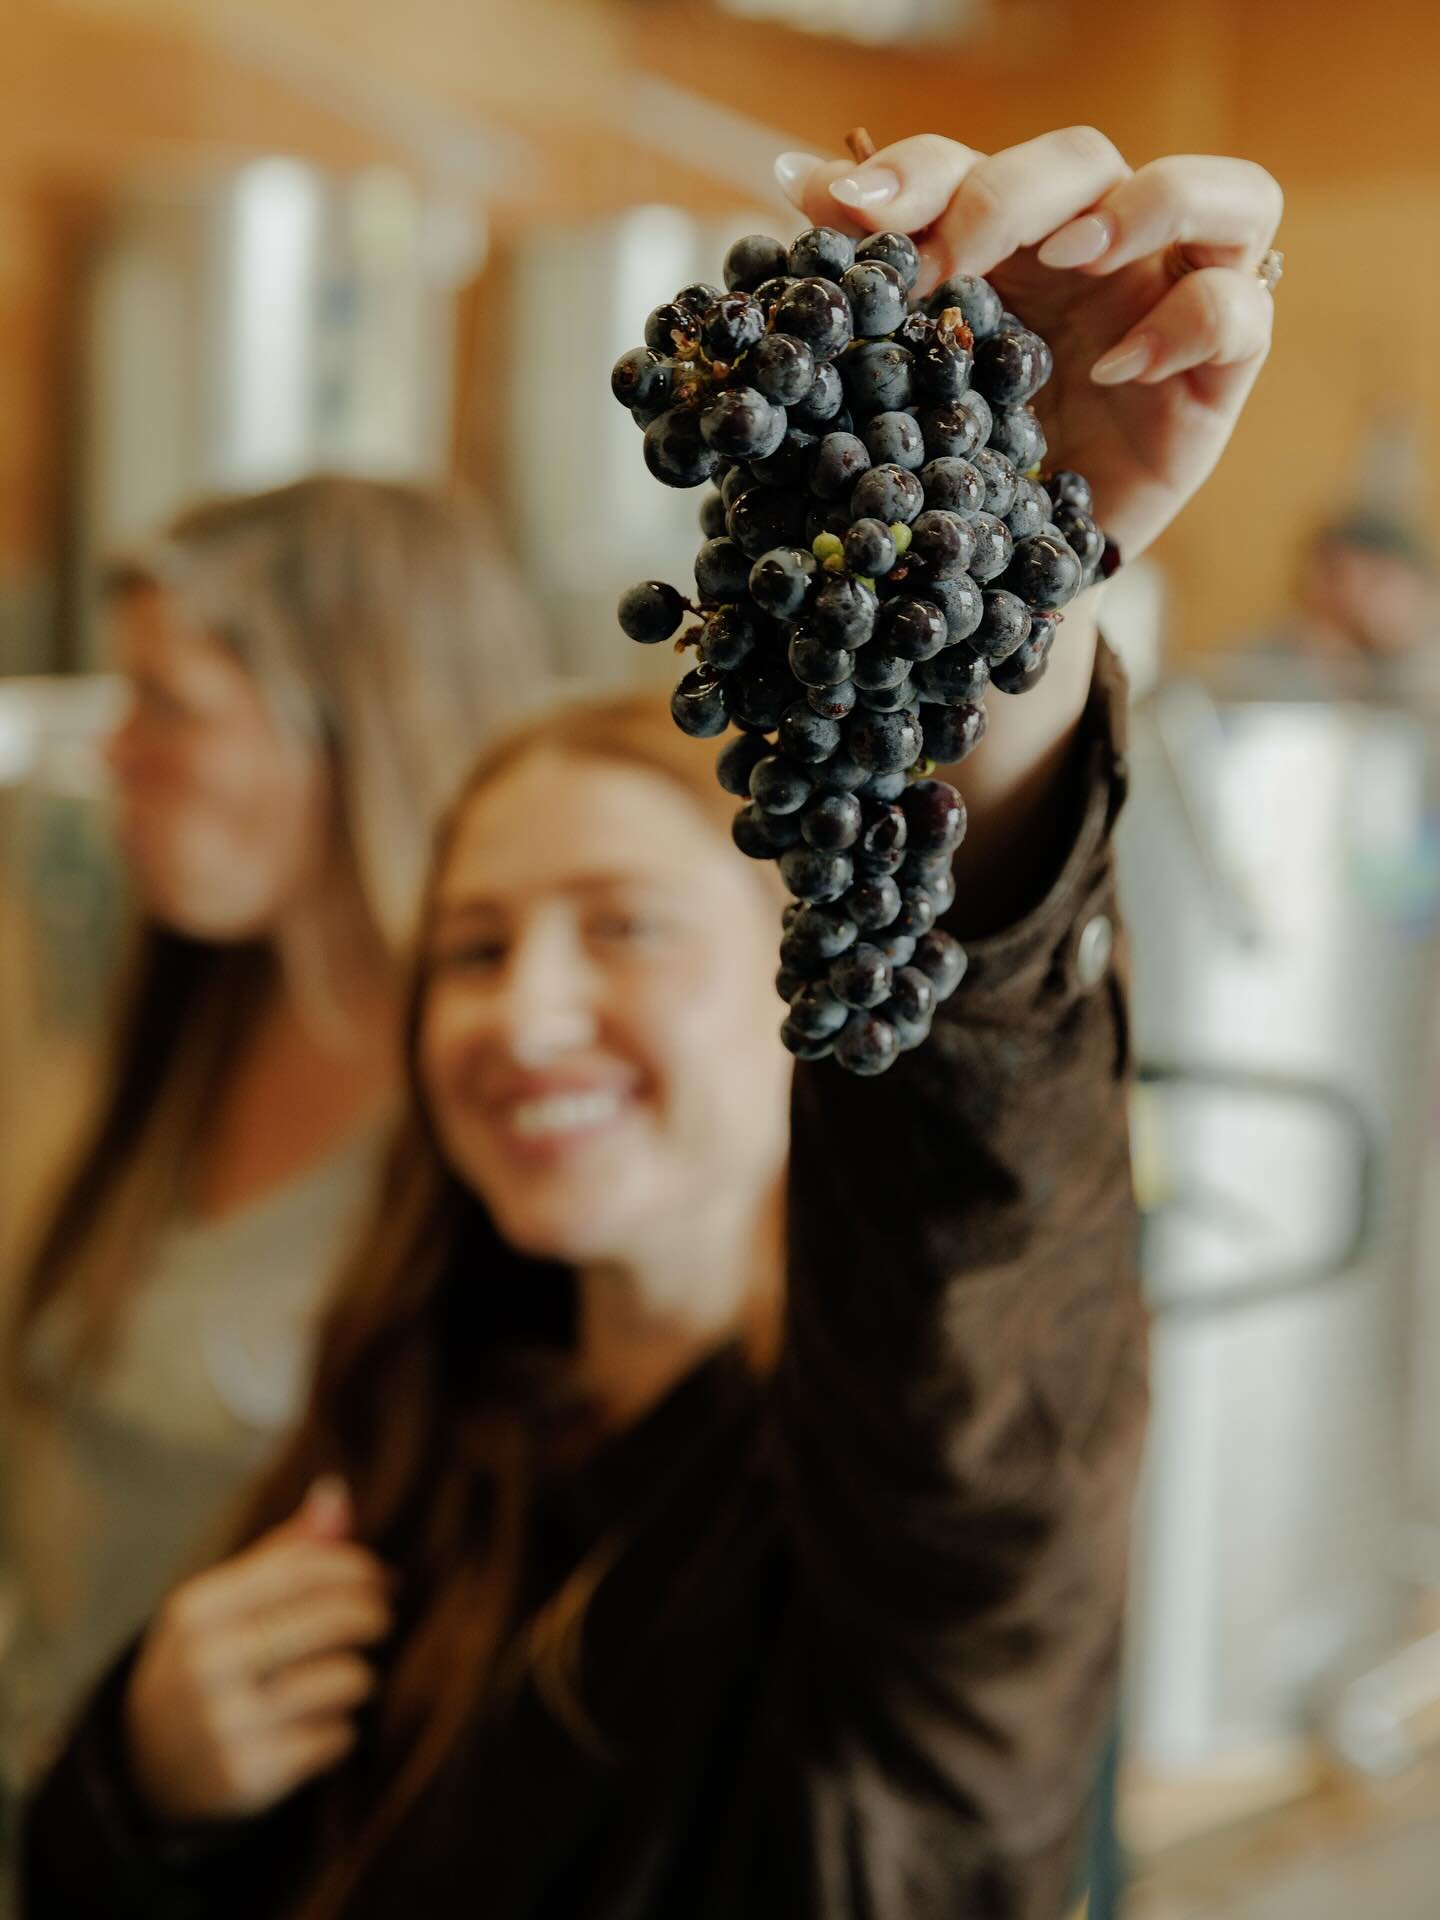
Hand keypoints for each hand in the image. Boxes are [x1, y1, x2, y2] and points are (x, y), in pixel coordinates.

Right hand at [124, 1478, 391, 1822]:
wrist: (148, 1763)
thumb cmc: (209, 1659)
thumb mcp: (225, 1601)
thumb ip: (285, 1551)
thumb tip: (335, 1492)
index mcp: (200, 1608)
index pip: (307, 1568)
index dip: (359, 1568)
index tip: (382, 1577)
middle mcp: (207, 1663)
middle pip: (337, 1619)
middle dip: (372, 1615)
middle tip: (376, 1621)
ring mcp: (226, 1723)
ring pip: (348, 1678)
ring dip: (357, 1675)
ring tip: (340, 1676)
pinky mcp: (250, 1775)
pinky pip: (338, 1736)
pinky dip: (339, 1729)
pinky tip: (316, 1724)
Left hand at [779, 129, 1282, 562]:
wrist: (1008, 571)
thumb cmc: (967, 469)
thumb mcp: (912, 389)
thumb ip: (872, 295)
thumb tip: (804, 182)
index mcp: (1009, 245)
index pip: (970, 166)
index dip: (915, 175)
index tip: (854, 217)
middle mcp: (1100, 254)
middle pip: (1085, 160)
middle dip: (1011, 194)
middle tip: (949, 259)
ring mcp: (1172, 303)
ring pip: (1228, 193)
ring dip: (1147, 206)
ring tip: (1072, 253)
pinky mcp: (1222, 374)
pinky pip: (1242, 310)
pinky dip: (1188, 322)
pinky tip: (1116, 367)